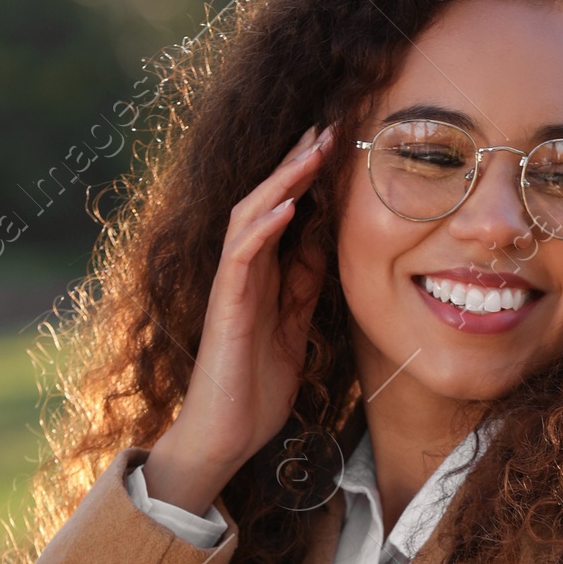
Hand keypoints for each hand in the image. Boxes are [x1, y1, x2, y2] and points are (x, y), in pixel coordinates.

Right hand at [142, 125, 334, 514]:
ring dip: (281, 182)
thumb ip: (305, 291)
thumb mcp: (296, 331)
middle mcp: (244, 273)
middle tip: (326, 126)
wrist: (227, 437)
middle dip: (295, 164)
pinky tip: (288, 206)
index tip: (337, 146)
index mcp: (263, 277)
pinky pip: (240, 258)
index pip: (285, 214)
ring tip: (311, 152)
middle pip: (266, 202)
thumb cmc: (257, 390)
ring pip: (250, 218)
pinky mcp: (225, 308)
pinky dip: (263, 229)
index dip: (307, 179)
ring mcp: (231, 287)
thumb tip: (327, 249)